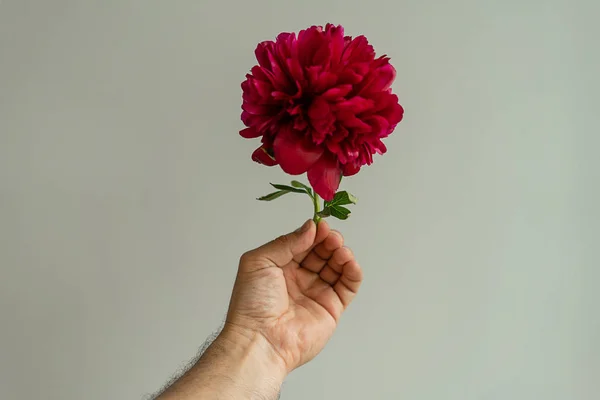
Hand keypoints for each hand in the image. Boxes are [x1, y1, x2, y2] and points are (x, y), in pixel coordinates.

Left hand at [225, 219, 362, 372]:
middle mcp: (299, 278)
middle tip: (332, 237)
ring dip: (342, 254)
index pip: (303, 243)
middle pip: (322, 252)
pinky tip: (349, 263)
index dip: (313, 233)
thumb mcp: (260, 261)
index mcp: (280, 266)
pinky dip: (353, 272)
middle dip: (329, 241)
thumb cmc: (252, 304)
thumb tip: (310, 228)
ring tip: (340, 250)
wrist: (260, 340)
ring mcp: (316, 293)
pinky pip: (348, 286)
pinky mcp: (331, 308)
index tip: (321, 225)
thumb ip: (287, 242)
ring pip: (337, 266)